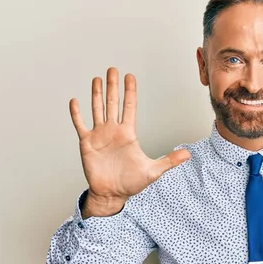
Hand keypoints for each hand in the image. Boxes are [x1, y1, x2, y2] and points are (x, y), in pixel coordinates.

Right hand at [69, 67, 190, 214]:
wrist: (112, 194)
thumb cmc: (131, 183)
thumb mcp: (153, 171)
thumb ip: (169, 160)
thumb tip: (188, 154)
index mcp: (128, 134)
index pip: (129, 107)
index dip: (130, 92)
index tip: (130, 76)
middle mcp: (113, 131)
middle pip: (113, 103)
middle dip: (113, 86)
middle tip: (112, 69)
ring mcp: (99, 136)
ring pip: (97, 109)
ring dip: (97, 94)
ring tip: (97, 79)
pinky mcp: (87, 143)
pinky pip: (80, 125)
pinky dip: (77, 114)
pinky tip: (75, 101)